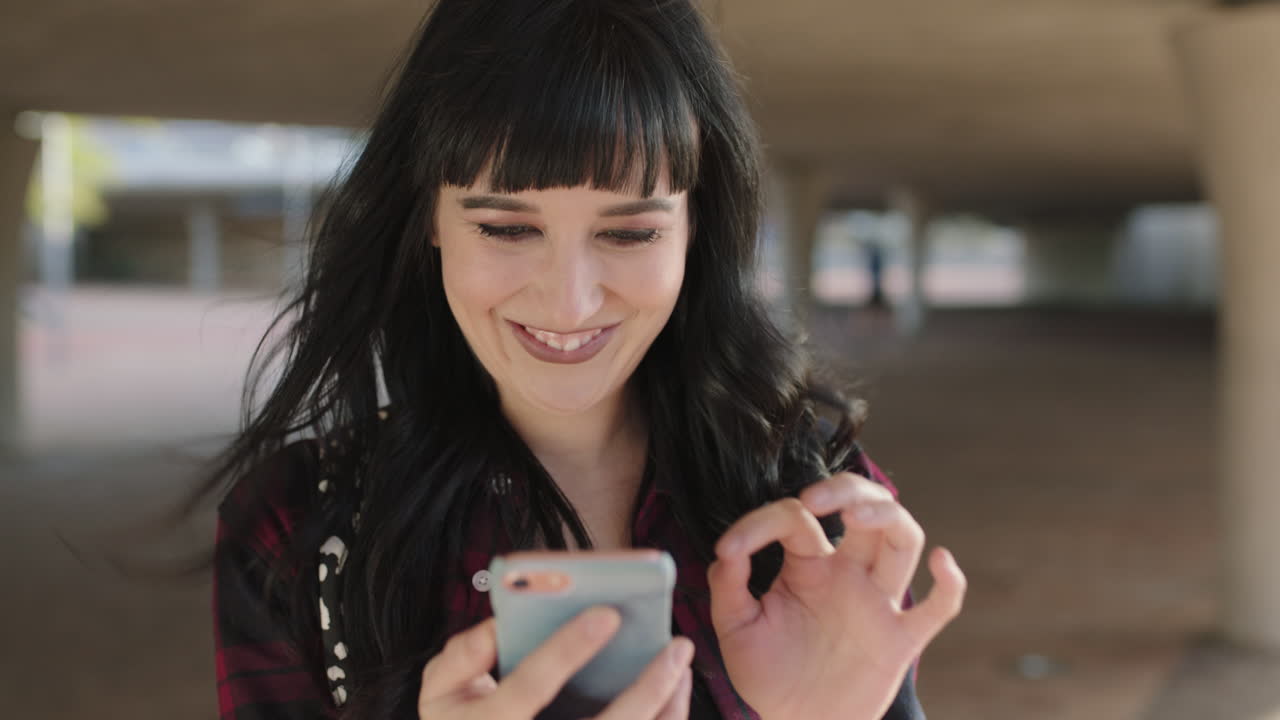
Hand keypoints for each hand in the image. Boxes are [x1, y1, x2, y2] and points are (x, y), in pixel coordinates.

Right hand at [418, 607, 694, 719]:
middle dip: (645, 690)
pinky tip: (675, 689)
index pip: (530, 688)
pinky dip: (664, 719)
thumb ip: (463, 656)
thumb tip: (499, 628)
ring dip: (666, 707)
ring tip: (681, 661)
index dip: (566, 651)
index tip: (607, 613)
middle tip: (675, 646)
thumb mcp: (441, 690)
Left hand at [707, 472, 965, 719]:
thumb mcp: (736, 629)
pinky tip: (941, 562)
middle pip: (865, 507)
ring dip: (888, 517)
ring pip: (903, 540)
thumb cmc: (768, 674)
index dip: (760, 523)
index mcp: (807, 565)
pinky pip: (940, 608)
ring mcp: (877, 603)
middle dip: (846, 489)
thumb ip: (729, 587)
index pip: (794, 519)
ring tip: (858, 514)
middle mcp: (847, 574)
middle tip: (815, 498)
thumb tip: (726, 551)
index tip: (731, 550)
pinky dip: (951, 584)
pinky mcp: (901, 640)